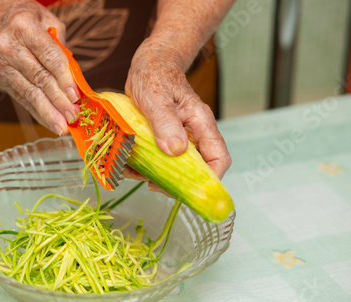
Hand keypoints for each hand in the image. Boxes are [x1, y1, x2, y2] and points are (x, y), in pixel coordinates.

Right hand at [0, 0, 79, 134]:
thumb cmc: (24, 18)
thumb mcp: (47, 20)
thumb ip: (61, 47)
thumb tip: (75, 79)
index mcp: (23, 26)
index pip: (48, 56)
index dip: (63, 78)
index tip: (75, 96)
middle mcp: (8, 46)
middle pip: (39, 78)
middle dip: (58, 101)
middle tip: (74, 116)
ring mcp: (1, 64)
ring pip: (29, 93)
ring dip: (48, 112)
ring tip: (63, 127)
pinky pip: (21, 98)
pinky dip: (37, 112)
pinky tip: (50, 122)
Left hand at [125, 38, 230, 180]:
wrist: (149, 63)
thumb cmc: (156, 74)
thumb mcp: (156, 98)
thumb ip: (166, 122)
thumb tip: (176, 150)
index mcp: (200, 124)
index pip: (218, 158)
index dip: (210, 178)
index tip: (188, 189)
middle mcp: (193, 134)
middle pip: (197, 168)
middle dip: (178, 181)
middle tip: (154, 184)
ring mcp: (179, 137)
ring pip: (176, 166)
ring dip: (159, 175)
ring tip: (137, 173)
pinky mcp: (164, 138)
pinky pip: (161, 158)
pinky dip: (147, 166)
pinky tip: (132, 165)